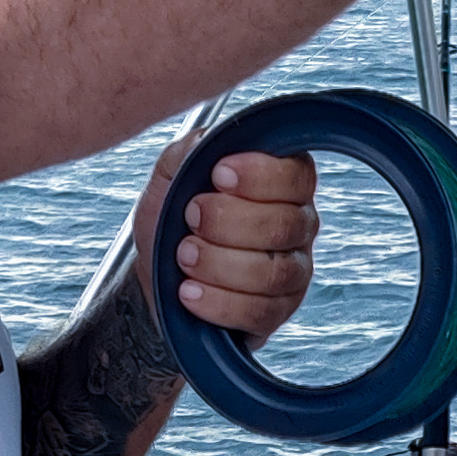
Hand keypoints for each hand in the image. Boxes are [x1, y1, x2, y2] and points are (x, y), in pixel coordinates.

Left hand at [131, 134, 318, 342]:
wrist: (157, 272)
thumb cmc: (174, 217)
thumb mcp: (172, 175)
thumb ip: (189, 151)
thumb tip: (206, 143)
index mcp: (284, 182)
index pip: (297, 176)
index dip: (260, 176)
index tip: (217, 176)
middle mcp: (299, 225)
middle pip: (285, 225)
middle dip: (228, 222)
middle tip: (189, 218)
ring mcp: (293, 272)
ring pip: (274, 272)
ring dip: (219, 263)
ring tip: (183, 255)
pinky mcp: (276, 311)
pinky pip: (260, 312)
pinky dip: (219, 303)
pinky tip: (189, 291)